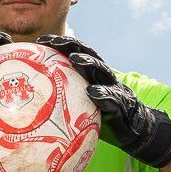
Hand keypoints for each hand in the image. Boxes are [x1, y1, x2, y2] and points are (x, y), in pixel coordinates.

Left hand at [40, 34, 170, 168]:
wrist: (134, 130)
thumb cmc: (101, 117)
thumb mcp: (81, 106)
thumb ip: (64, 99)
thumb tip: (36, 102)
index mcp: (92, 75)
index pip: (75, 53)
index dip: (60, 45)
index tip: (40, 41)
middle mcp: (103, 77)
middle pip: (87, 55)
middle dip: (71, 45)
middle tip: (54, 42)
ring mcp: (114, 89)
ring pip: (101, 71)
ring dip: (88, 63)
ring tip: (74, 60)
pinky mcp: (121, 105)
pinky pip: (112, 98)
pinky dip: (102, 94)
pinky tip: (92, 92)